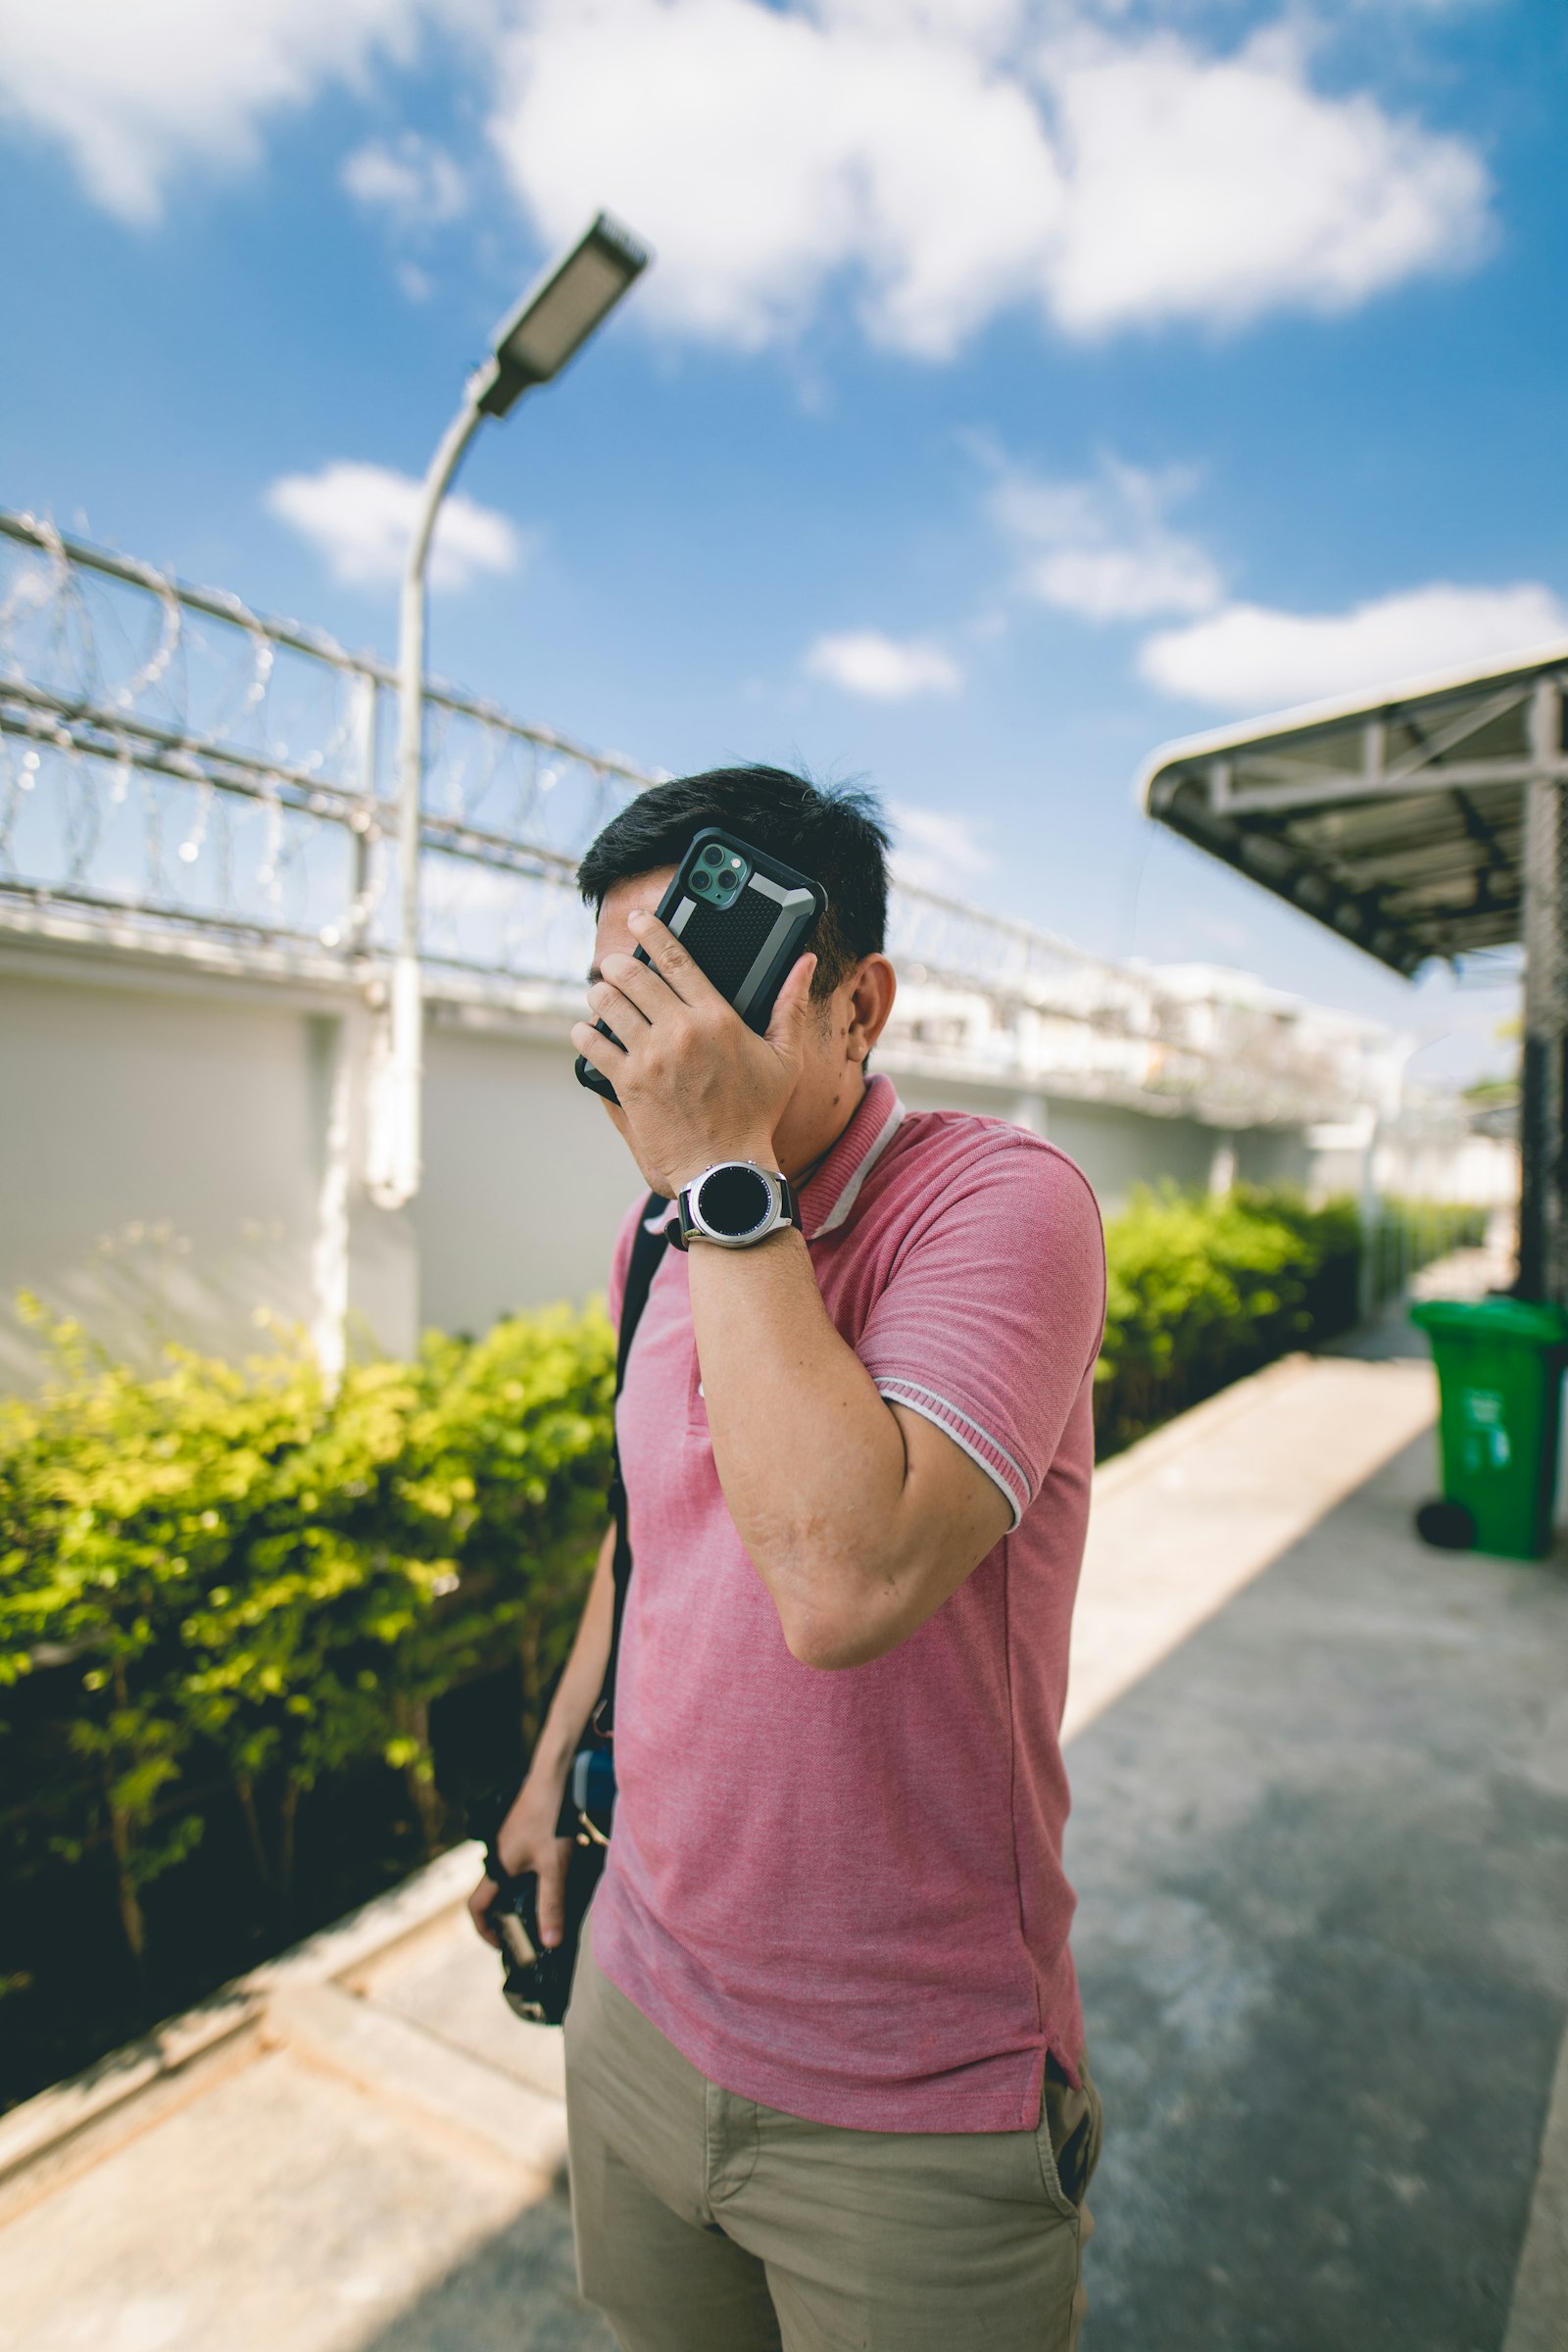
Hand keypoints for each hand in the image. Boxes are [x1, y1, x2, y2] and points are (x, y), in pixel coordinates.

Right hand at [466, 1777, 573, 1950]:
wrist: (556, 1775)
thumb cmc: (553, 1819)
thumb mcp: (556, 1866)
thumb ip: (552, 1904)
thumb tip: (551, 1943)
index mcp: (498, 1866)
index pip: (477, 1907)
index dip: (485, 1930)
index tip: (503, 1943)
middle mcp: (497, 1853)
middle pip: (492, 1891)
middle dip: (506, 1913)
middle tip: (528, 1927)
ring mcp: (507, 1837)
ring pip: (507, 1873)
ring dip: (520, 1891)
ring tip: (544, 1900)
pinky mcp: (521, 1826)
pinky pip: (518, 1857)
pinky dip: (529, 1872)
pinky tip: (554, 1869)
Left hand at [571, 909, 816, 1196]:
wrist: (725, 1166)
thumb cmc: (757, 1112)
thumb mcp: (785, 1057)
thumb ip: (791, 1004)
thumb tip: (806, 962)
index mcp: (717, 1018)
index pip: (677, 959)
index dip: (652, 932)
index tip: (638, 919)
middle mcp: (681, 1031)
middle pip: (634, 976)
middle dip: (617, 964)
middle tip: (613, 964)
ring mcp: (651, 1057)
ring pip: (609, 1005)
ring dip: (600, 994)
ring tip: (601, 995)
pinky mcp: (629, 1082)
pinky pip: (594, 1045)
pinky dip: (585, 1034)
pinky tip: (586, 1031)